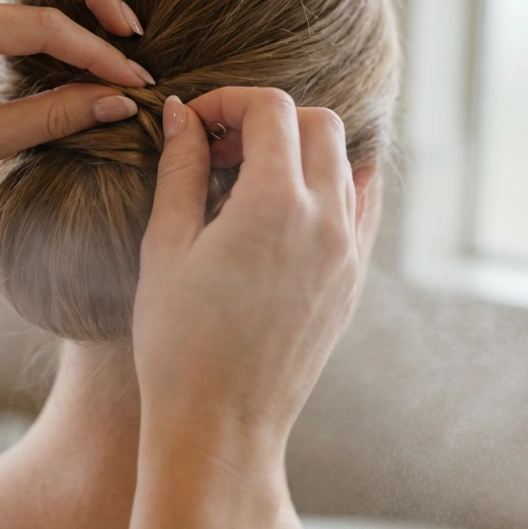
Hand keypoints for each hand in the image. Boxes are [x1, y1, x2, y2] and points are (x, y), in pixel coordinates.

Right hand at [133, 88, 370, 457]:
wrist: (220, 427)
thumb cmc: (177, 343)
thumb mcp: (165, 248)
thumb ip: (179, 170)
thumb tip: (183, 114)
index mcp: (276, 204)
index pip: (270, 109)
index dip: (227, 102)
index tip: (194, 126)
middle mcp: (327, 221)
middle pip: (319, 123)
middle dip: (268, 118)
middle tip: (219, 150)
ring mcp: (349, 253)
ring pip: (346, 161)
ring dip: (301, 149)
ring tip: (247, 181)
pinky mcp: (353, 281)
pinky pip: (362, 207)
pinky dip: (334, 185)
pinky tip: (287, 205)